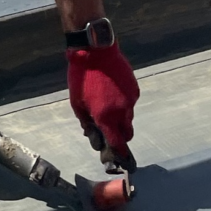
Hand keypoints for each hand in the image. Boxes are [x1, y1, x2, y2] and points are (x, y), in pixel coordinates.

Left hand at [66, 44, 139, 171]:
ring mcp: (131, 99)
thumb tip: (92, 135)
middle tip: (110, 129)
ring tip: (106, 103)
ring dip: (121, 118)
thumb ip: (86, 122)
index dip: (119, 153)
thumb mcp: (76, 102)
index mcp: (106, 117)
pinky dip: (123, 102)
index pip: (118, 143)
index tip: (120, 158)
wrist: (95, 51)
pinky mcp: (135, 88)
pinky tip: (112, 90)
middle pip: (127, 133)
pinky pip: (130, 102)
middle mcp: (122, 111)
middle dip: (121, 136)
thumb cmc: (81, 77)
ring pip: (129, 117)